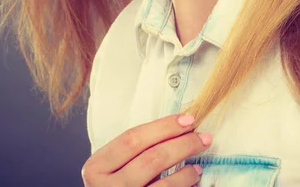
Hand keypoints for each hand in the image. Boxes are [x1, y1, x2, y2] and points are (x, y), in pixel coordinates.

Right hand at [81, 113, 212, 185]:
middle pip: (151, 158)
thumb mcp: (112, 166)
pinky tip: (191, 184)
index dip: (163, 127)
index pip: (133, 138)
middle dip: (182, 145)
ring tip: (198, 166)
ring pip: (164, 185)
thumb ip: (134, 151)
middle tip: (202, 138)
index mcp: (97, 166)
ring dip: (186, 173)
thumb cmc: (112, 185)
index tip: (187, 120)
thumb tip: (175, 129)